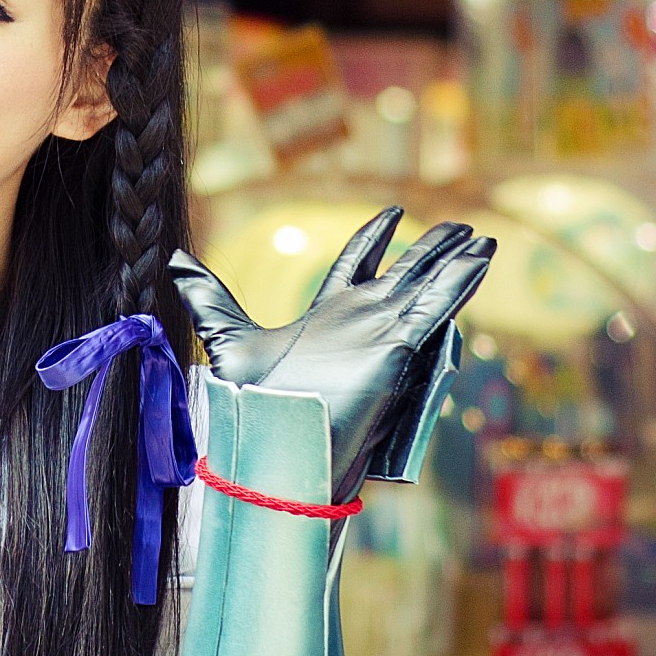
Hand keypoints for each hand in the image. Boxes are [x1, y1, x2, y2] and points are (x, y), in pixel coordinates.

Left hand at [170, 208, 494, 499]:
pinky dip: (458, 281)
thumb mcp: (228, 336)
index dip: (375, 238)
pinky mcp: (397, 349)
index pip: (357, 265)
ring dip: (453, 260)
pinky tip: (480, 257)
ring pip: (424, 286)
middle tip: (457, 225)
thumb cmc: (252, 401)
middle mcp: (359, 322)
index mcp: (326, 317)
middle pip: (403, 272)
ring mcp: (381, 334)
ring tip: (482, 238)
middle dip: (430, 248)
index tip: (392, 213)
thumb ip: (209, 298)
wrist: (273, 443)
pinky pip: (434, 308)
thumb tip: (174, 259)